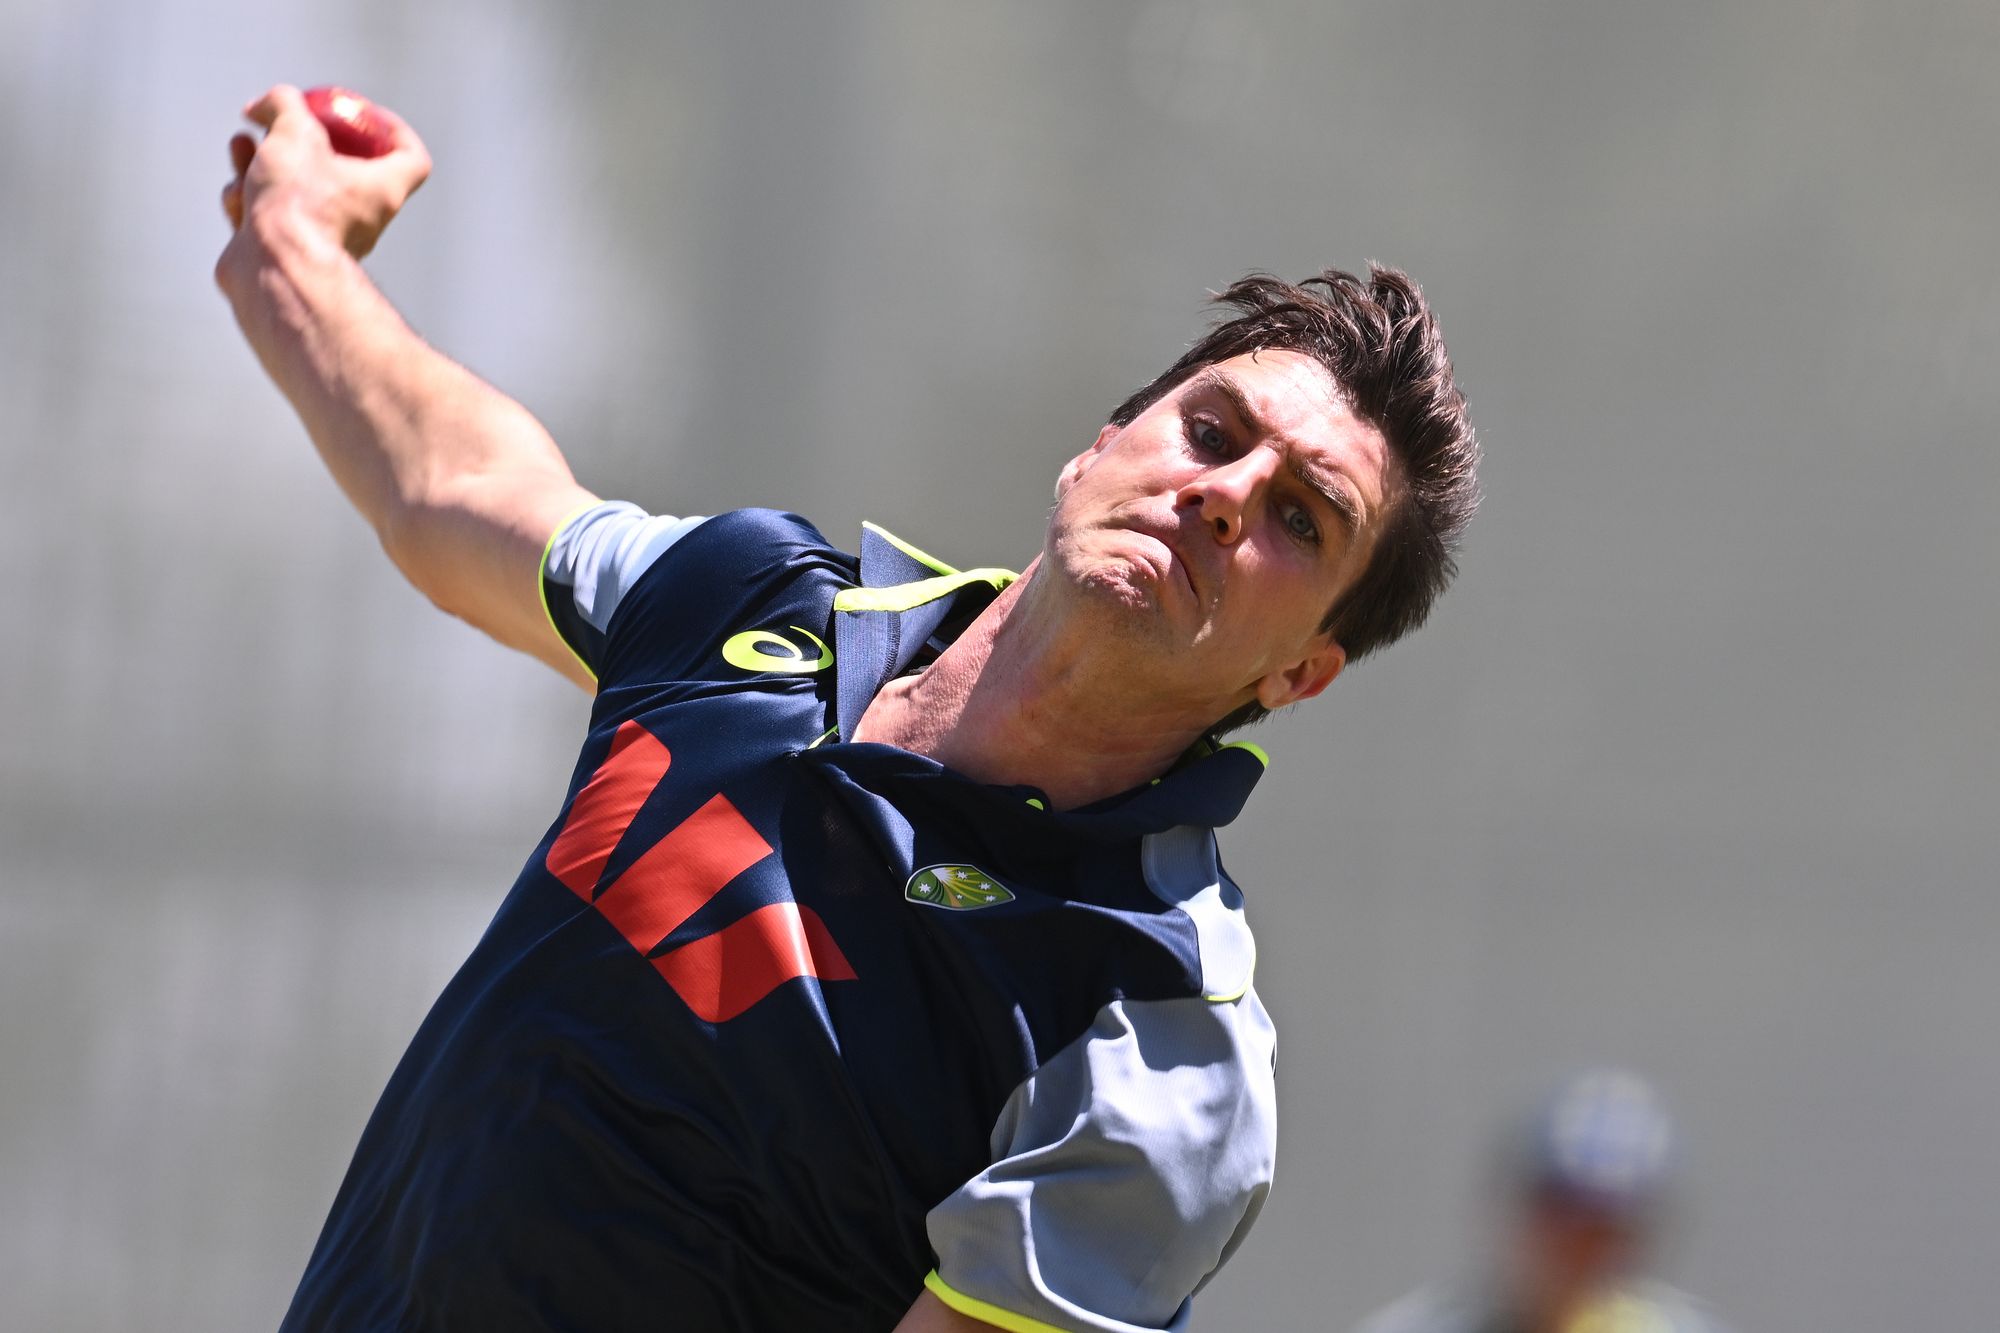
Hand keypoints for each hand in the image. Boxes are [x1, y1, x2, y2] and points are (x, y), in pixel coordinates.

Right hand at [217, 84, 430, 270]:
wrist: (273, 271)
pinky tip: (236, 199)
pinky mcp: (288, 254)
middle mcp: (361, 217)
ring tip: (240, 146)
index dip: (394, 130)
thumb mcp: (293, 132)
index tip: (363, 112)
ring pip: (292, 189)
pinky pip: (268, 217)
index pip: (412, 158)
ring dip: (260, 162)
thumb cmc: (298, 203)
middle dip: (294, 138)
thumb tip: (265, 104)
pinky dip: (248, 200)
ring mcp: (323, 238)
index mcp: (382, 189)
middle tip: (270, 123)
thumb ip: (283, 104)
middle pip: (336, 167)